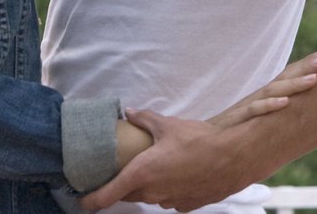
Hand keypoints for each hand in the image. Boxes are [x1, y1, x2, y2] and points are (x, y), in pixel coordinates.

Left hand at [80, 50, 316, 211]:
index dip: (92, 200)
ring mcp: (170, 202)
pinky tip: (177, 174)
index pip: (107, 195)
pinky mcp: (187, 205)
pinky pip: (169, 199)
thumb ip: (145, 120)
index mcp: (141, 174)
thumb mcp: (168, 125)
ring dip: (148, 186)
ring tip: (156, 167)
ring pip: (150, 196)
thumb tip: (130, 112)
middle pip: (129, 194)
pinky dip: (167, 189)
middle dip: (123, 185)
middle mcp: (153, 192)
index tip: (83, 202)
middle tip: (121, 171)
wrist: (233, 158)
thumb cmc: (198, 141)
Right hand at [207, 50, 316, 127]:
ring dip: (293, 84)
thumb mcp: (259, 122)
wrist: (205, 145)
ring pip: (271, 92)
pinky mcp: (236, 120)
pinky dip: (269, 106)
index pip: (285, 77)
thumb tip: (299, 111)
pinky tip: (286, 102)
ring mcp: (246, 107)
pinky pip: (254, 111)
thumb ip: (275, 115)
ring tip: (314, 78)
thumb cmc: (233, 133)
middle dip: (304, 68)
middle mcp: (256, 98)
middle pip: (281, 79)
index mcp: (263, 97)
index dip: (303, 67)